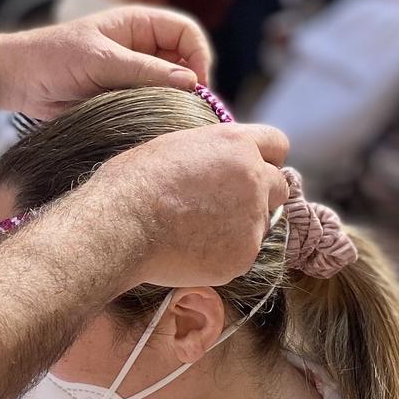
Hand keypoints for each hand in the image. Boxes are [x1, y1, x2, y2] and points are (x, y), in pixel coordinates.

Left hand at [0, 6, 212, 118]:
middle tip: (190, 110)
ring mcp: (133, 72)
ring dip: (172, 102)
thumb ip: (144, 71)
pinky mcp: (123, 95)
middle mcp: (142, 46)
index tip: (196, 84)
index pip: (187, 32)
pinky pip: (150, 104)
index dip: (199, 55)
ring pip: (169, 87)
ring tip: (170, 120)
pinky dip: (155, 114)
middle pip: (184, 62)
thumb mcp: (100, 61)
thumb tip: (190, 81)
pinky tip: (153, 127)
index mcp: (139, 24)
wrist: (18, 80)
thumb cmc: (54, 58)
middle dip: (189, 84)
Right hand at [87, 122, 290, 289]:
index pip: (277, 143)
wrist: (120, 226)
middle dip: (259, 195)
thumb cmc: (133, 183)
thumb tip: (214, 162)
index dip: (266, 158)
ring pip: (260, 224)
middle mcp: (253, 178)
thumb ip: (209, 152)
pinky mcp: (244, 255)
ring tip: (196, 231)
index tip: (254, 169)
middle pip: (278, 186)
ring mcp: (252, 219)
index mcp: (235, 143)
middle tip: (225, 207)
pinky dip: (223, 255)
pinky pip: (241, 254)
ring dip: (239, 227)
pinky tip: (190, 250)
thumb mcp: (172, 147)